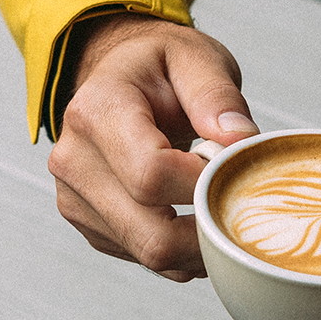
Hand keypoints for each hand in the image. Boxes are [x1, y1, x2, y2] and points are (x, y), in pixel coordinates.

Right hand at [47, 14, 258, 279]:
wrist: (121, 79)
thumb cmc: (160, 68)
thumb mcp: (194, 59)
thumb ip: (217, 96)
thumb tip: (240, 140)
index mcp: (96, 112)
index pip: (151, 175)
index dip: (206, 185)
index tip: (239, 172)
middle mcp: (75, 161)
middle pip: (152, 233)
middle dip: (211, 230)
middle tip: (245, 204)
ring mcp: (76, 200)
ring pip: (152, 256)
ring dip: (202, 246)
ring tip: (225, 208)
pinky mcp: (90, 226)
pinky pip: (146, 259)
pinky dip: (184, 252)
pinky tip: (199, 218)